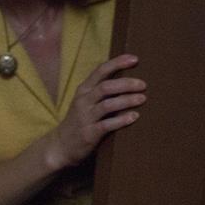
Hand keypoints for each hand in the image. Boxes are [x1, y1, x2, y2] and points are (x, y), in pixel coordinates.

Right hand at [46, 54, 146, 169]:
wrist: (61, 146)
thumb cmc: (80, 120)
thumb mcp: (85, 101)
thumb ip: (101, 91)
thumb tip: (128, 80)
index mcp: (84, 89)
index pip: (101, 70)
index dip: (118, 63)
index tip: (135, 59)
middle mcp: (83, 100)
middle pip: (106, 86)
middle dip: (126, 83)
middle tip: (143, 84)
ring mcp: (85, 117)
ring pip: (107, 104)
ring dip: (126, 100)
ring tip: (142, 98)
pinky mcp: (89, 133)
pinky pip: (106, 125)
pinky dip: (121, 120)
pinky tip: (134, 117)